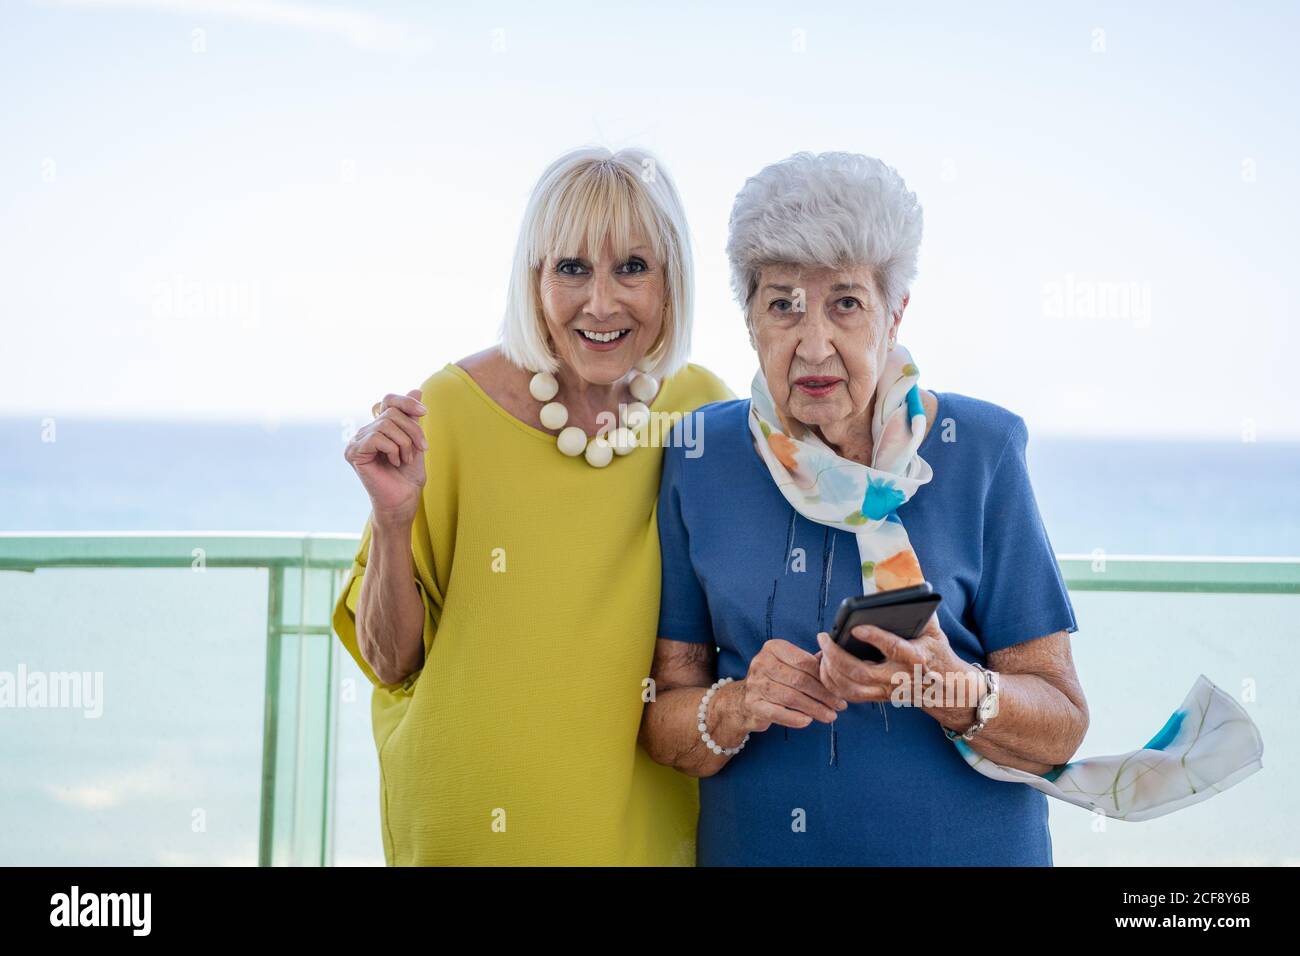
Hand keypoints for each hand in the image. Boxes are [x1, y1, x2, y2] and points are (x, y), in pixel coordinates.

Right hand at [344, 389, 427, 525]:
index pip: (388, 400)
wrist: (404, 501)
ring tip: (406, 459)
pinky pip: (377, 437)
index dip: (406, 402)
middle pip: (391, 412)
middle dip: (413, 430)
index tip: (425, 412)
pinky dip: (393, 449)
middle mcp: (364, 431)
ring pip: (386, 424)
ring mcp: (356, 441)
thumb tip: (416, 389)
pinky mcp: (353, 452)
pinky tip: (394, 462)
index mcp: (378, 427)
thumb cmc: (409, 475)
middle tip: (422, 449)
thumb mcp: (415, 440)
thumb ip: (412, 417)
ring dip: (405, 442)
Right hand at [730, 639, 846, 732]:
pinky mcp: (752, 704)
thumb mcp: (789, 665)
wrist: (743, 699)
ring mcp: (755, 684)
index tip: (840, 689)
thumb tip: (836, 662)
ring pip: (791, 697)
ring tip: (830, 715)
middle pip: (799, 680)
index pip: (804, 661)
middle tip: (839, 705)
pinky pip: (777, 712)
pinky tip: (808, 721)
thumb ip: (810, 663)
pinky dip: (794, 718)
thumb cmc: (774, 680)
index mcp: (773, 648)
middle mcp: (761, 663)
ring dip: (814, 708)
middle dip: (823, 694)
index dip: (824, 676)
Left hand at [816, 612, 970, 708]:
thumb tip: (893, 589)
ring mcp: (887, 690)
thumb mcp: (933, 628)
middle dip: (837, 656)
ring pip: (852, 688)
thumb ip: (918, 610)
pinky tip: (826, 667)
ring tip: (822, 651)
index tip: (855, 627)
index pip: (894, 648)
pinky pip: (850, 696)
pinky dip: (833, 683)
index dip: (874, 637)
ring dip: (831, 671)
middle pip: (862, 672)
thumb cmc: (935, 651)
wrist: (946, 686)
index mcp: (915, 657)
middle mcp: (899, 677)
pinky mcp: (879, 698)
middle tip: (823, 638)